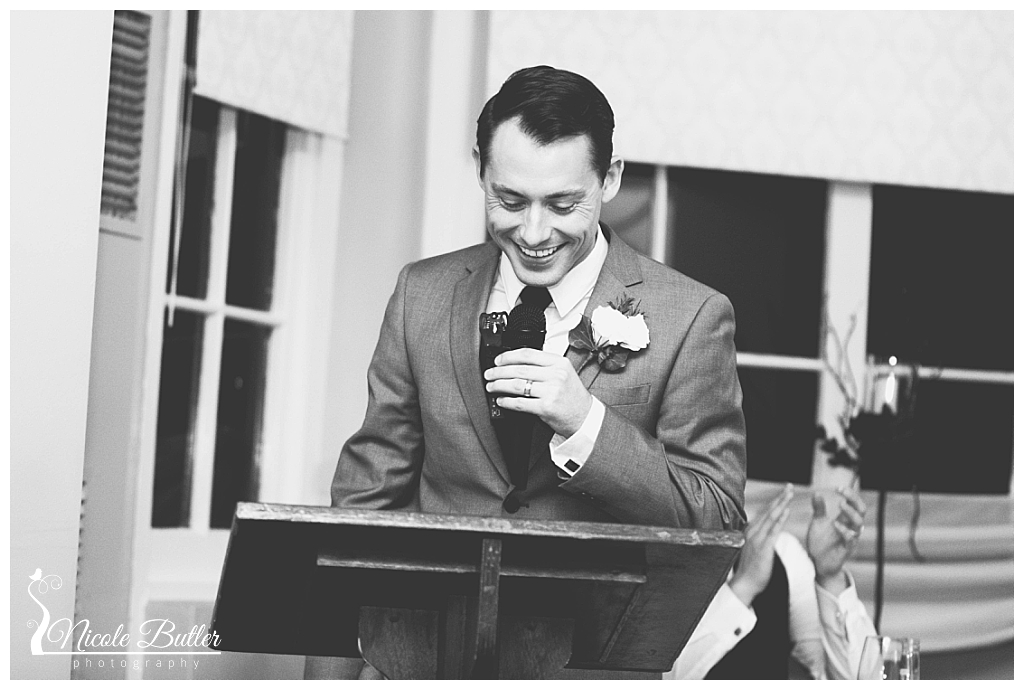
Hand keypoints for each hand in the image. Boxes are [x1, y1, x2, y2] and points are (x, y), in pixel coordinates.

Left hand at [484, 348, 592, 437]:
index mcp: (559, 363)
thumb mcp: (563, 373)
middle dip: (499, 371)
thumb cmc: (572, 396)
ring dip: (499, 385)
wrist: (584, 417)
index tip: (498, 360)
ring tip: (491, 386)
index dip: (508, 356)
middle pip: (519, 369)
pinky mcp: (546, 407)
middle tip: (489, 374)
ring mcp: (551, 391)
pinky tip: (501, 400)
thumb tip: (515, 363)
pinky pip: (519, 403)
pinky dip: (506, 401)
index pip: (528, 354)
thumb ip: (544, 366)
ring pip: (517, 385)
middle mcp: (556, 375)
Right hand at [729, 484, 792, 607]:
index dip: (774, 502)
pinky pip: (773, 530)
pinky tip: (785, 511)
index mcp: (750, 531)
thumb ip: (757, 538)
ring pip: (771, 517)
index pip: (764, 513)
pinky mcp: (763, 548)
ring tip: (789, 494)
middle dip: (779, 497)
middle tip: (789, 486)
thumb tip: (763, 532)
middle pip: (768, 511)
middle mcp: (752, 532)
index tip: (783, 492)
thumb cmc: (749, 569)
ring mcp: (757, 539)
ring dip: (781, 504)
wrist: (743, 584)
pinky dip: (779, 519)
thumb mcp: (752, 549)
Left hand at [806, 487, 866, 593]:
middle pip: (861, 511)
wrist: (817, 562)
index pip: (854, 504)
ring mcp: (850, 538)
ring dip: (851, 513)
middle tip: (843, 494)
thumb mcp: (818, 522)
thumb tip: (817, 493)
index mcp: (845, 519)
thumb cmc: (820, 541)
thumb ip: (819, 509)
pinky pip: (851, 539)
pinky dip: (845, 531)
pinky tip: (835, 525)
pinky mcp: (847, 550)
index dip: (850, 494)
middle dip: (854, 500)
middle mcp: (851, 527)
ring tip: (841, 505)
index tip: (839, 488)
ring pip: (859, 524)